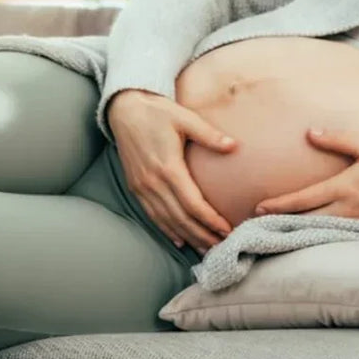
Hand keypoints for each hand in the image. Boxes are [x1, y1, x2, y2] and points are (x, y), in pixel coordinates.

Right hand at [107, 89, 235, 252]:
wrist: (125, 110)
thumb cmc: (157, 112)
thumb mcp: (185, 117)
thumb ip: (209, 134)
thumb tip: (234, 146)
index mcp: (168, 167)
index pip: (193, 203)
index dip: (210, 220)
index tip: (227, 229)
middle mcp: (153, 182)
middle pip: (181, 218)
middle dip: (202, 235)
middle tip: (222, 245)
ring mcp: (142, 187)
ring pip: (166, 220)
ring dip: (187, 236)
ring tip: (206, 248)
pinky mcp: (135, 187)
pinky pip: (152, 215)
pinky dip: (167, 229)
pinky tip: (179, 239)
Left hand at [253, 126, 358, 227]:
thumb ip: (337, 139)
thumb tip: (309, 133)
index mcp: (344, 187)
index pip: (304, 199)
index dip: (279, 204)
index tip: (259, 207)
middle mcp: (347, 209)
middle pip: (306, 219)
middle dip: (280, 222)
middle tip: (256, 224)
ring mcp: (356, 224)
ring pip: (318, 230)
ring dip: (296, 231)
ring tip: (274, 230)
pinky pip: (335, 235)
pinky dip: (317, 235)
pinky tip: (305, 235)